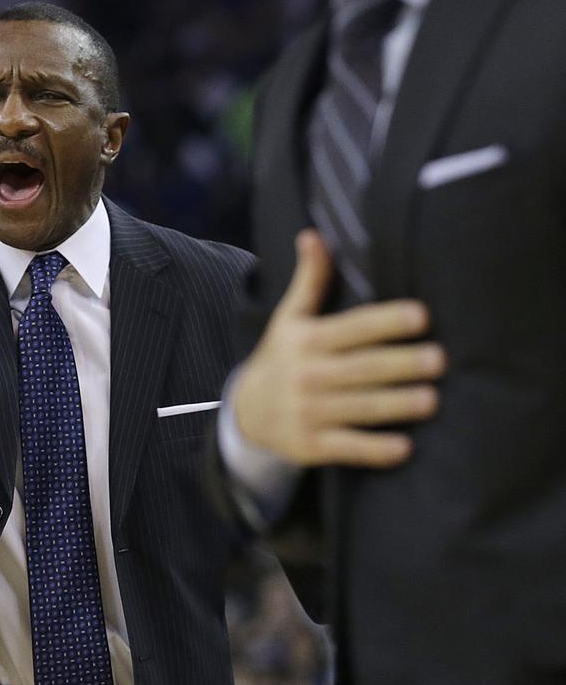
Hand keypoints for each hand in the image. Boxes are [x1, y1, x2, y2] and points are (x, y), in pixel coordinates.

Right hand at [233, 230, 446, 467]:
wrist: (246, 413)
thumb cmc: (282, 358)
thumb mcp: (289, 318)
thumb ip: (309, 280)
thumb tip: (312, 235)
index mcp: (306, 340)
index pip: (352, 327)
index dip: (385, 321)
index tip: (421, 316)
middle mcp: (306, 375)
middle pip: (361, 368)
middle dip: (400, 364)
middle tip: (438, 359)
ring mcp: (308, 412)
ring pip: (359, 408)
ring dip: (395, 405)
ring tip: (431, 400)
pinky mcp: (312, 445)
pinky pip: (347, 448)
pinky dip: (374, 450)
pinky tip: (404, 448)